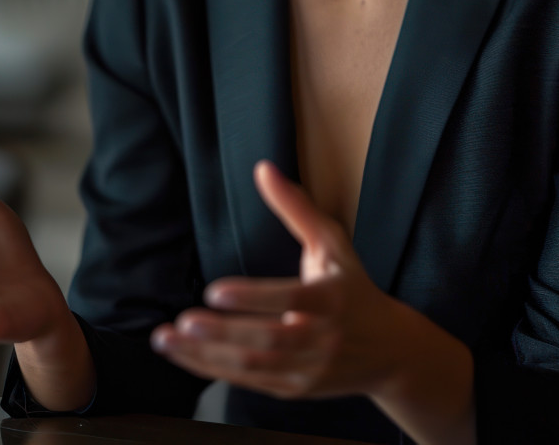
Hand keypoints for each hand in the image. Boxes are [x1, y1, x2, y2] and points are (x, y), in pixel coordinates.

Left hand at [149, 160, 397, 399]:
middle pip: (267, 341)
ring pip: (253, 367)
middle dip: (221, 334)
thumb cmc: (353, 287)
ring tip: (167, 339)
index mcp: (332, 299)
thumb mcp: (333, 244)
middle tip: (184, 320)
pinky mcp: (294, 389)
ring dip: (206, 355)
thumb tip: (263, 168)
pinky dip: (213, 370)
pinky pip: (249, 382)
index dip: (253, 298)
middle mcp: (321, 339)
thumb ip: (296, 208)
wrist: (391, 353)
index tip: (214, 292)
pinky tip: (184, 354)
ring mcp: (308, 370)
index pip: (291, 300)